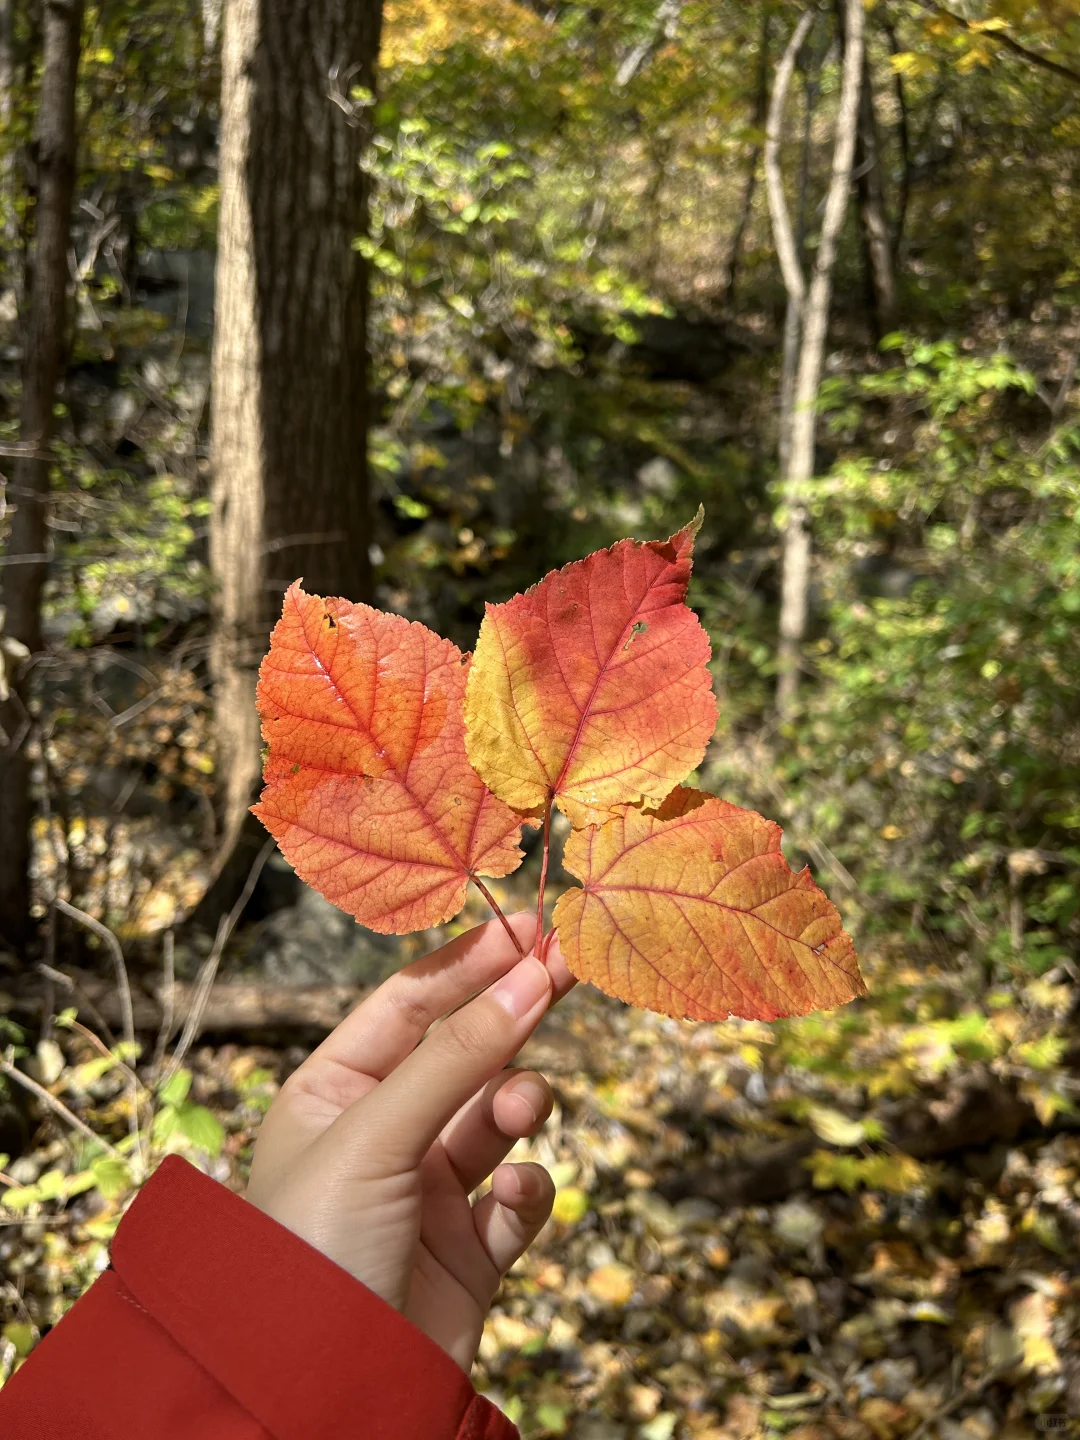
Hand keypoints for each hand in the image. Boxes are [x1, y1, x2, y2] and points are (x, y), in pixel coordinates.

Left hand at [246, 913, 574, 1370]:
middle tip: (572, 967)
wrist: (325, 1396)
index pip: (407, 1005)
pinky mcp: (469, 1249)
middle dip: (512, 1014)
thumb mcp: (377, 1134)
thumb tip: (532, 973)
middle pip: (462, 1051)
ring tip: (521, 1111)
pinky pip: (517, 1195)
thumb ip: (459, 1054)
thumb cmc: (315, 1250)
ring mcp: (426, 1192)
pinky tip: (514, 1197)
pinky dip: (527, 1187)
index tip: (531, 928)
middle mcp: (379, 1133)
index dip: (469, 963)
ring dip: (518, 1104)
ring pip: (496, 1118)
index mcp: (331, 1092)